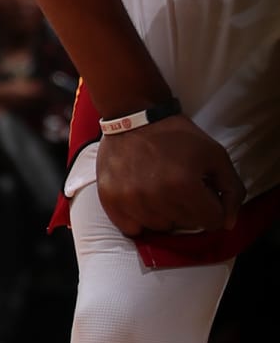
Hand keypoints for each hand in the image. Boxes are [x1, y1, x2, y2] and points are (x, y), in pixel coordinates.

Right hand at [97, 116, 244, 236]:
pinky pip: (131, 228)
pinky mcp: (110, 200)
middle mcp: (156, 198)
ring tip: (160, 190)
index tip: (203, 191)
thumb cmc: (177, 135)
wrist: (132, 114)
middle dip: (190, 209)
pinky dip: (139, 219)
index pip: (212, 221)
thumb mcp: (215, 155)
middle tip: (181, 187)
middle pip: (186, 225)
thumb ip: (232, 190)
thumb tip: (227, 224)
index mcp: (185, 186)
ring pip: (160, 227)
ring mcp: (130, 201)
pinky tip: (141, 200)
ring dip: (165, 214)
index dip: (213, 206)